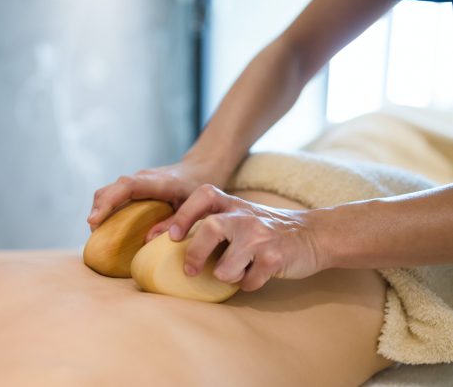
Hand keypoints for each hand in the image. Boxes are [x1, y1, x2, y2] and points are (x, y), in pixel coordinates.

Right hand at [87, 158, 230, 239]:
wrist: (198, 170)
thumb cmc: (197, 189)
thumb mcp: (193, 207)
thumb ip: (174, 222)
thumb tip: (147, 240)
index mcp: (158, 182)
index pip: (127, 186)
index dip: (109, 202)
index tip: (94, 220)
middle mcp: (142, 178)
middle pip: (111, 188)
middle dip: (98, 209)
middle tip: (94, 233)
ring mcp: (136, 181)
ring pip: (108, 191)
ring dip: (99, 210)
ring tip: (97, 233)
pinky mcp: (133, 186)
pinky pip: (114, 195)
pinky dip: (106, 208)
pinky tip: (106, 226)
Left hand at [163, 184, 326, 291]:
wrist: (314, 234)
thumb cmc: (266, 229)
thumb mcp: (240, 216)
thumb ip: (213, 222)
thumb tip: (166, 238)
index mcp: (233, 204)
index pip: (203, 196)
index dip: (183, 215)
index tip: (172, 237)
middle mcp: (246, 216)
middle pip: (211, 228)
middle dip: (195, 253)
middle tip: (190, 270)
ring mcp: (261, 236)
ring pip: (227, 265)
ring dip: (225, 275)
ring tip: (234, 274)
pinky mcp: (276, 256)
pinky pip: (249, 280)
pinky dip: (248, 284)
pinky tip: (254, 276)